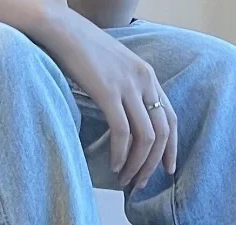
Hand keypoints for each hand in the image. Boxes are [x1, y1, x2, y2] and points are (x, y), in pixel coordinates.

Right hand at [37, 7, 177, 188]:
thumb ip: (126, 93)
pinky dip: (120, 154)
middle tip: (140, 183)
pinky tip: (114, 165)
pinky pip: (122, 132)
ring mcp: (127, 86)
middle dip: (153, 164)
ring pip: (145, 137)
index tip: (167, 169)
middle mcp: (144, 81)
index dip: (172, 148)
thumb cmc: (83, 52)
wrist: (62, 30)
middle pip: (162, 133)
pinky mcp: (108, 92)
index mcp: (148, 76)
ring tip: (124, 179)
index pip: (171, 119)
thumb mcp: (115, 71)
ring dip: (137, 164)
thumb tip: (127, 124)